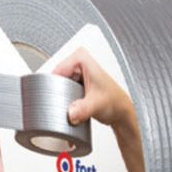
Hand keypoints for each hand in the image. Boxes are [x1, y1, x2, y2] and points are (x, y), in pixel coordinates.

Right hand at [53, 47, 144, 171]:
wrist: (121, 112)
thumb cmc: (115, 102)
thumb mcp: (96, 104)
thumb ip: (84, 110)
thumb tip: (71, 114)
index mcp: (81, 58)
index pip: (55, 71)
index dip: (51, 87)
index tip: (50, 99)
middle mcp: (77, 62)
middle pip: (54, 79)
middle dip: (54, 94)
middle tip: (58, 106)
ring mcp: (76, 73)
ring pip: (56, 86)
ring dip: (57, 99)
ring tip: (62, 108)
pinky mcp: (75, 83)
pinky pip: (61, 91)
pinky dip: (61, 100)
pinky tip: (64, 108)